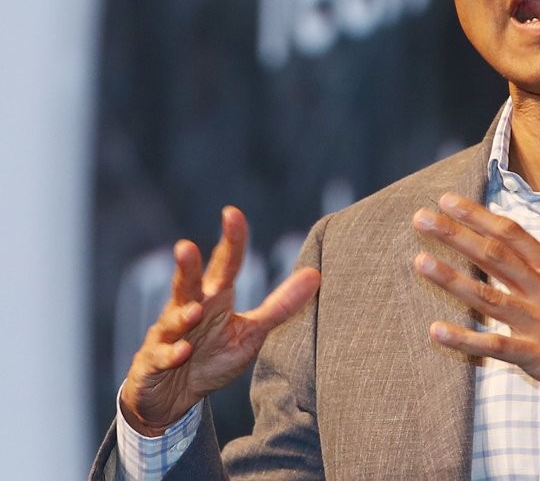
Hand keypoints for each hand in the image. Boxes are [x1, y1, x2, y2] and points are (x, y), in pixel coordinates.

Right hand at [120, 206, 320, 435]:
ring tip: (196, 310)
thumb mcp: (250, 333)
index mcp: (213, 298)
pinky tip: (182, 352)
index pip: (224, 265)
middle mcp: (187, 310)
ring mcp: (166, 337)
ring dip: (182, 315)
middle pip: (187, 284)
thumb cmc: (211, 358)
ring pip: (171, 321)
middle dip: (186, 267)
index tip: (232, 213)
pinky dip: (171, 355)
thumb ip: (280, 306)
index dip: (230, 241)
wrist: (171, 398)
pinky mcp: (151, 364)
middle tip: (186, 247)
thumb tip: (315, 275)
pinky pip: (160, 357)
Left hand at [412, 192, 539, 430]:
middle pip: (494, 255)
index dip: (478, 216)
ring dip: (451, 277)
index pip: (513, 235)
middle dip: (455, 234)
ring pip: (488, 295)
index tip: (450, 200)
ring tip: (419, 260)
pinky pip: (495, 346)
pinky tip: (437, 331)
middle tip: (422, 217)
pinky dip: (464, 339)